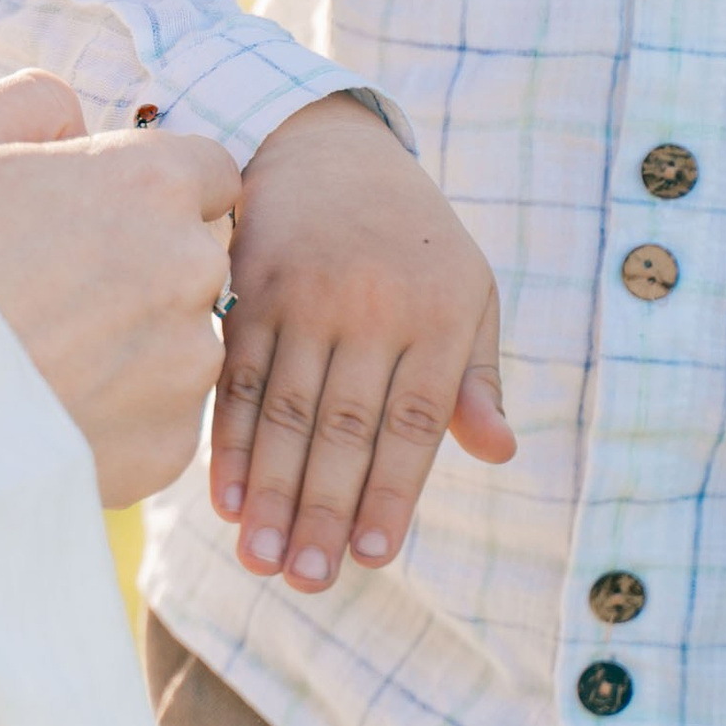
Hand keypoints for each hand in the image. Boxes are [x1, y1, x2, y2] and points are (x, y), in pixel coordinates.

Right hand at [0, 74, 238, 504]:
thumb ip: (32, 102)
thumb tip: (78, 127)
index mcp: (151, 182)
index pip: (210, 172)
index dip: (152, 190)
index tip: (95, 216)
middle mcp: (189, 270)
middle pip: (198, 257)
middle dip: (145, 266)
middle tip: (54, 290)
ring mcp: (184, 365)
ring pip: (183, 341)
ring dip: (135, 342)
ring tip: (42, 357)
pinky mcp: (168, 447)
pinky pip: (160, 417)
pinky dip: (119, 413)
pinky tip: (48, 407)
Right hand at [218, 92, 508, 592]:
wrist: (328, 144)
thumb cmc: (412, 239)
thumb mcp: (468, 290)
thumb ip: (478, 375)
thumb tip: (501, 452)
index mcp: (437, 312)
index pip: (413, 424)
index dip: (390, 495)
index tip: (372, 560)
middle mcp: (372, 303)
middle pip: (344, 426)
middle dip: (323, 510)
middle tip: (306, 581)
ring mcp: (305, 290)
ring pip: (286, 409)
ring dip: (271, 490)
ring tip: (260, 559)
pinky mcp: (249, 282)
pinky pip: (237, 373)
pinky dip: (228, 440)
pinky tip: (225, 495)